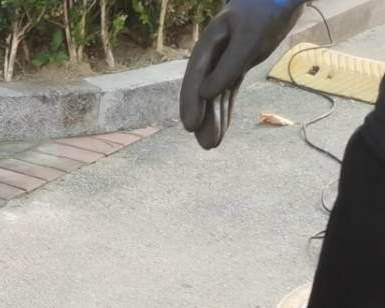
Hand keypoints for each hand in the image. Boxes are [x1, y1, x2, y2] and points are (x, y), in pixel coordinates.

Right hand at [180, 0, 304, 147]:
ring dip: (214, 119)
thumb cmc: (267, 10)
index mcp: (210, 43)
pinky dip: (225, 110)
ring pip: (215, 95)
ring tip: (212, 145)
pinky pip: (228, 92)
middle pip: (203, 91)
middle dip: (203, 118)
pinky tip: (222, 129)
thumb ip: (229, 66)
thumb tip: (206, 94)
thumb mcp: (250, 38)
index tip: (190, 127)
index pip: (196, 76)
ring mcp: (225, 61)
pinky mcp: (237, 65)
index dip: (191, 102)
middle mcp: (213, 54)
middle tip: (206, 145)